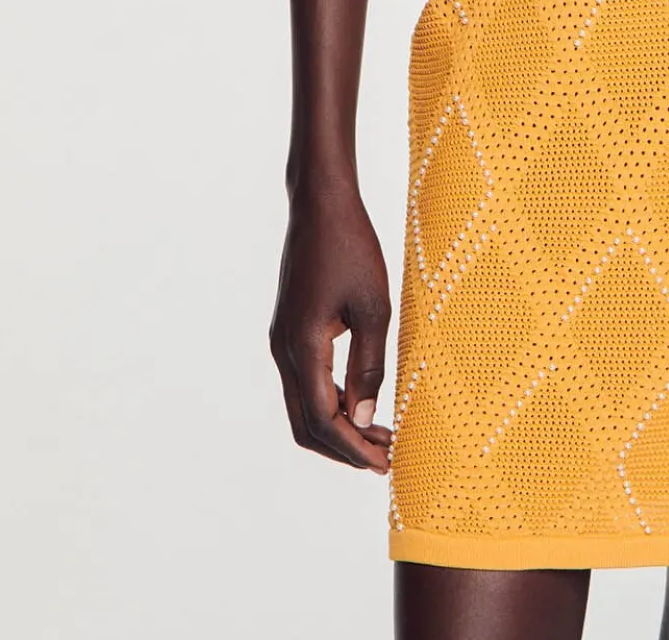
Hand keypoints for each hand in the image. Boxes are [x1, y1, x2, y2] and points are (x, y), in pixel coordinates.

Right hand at [268, 186, 392, 471]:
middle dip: (344, 448)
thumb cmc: (351, 247)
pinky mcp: (290, 331)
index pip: (324, 420)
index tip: (385, 463)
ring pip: (303, 407)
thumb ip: (369, 364)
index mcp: (303, 347)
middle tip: (386, 458)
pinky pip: (305, 383)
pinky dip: (331, 403)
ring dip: (338, 428)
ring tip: (380, 435)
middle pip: (306, 425)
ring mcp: (283, 341)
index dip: (354, 448)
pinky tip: (362, 401)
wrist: (320, 205)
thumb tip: (368, 418)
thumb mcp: (374, 306)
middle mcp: (284, 350)